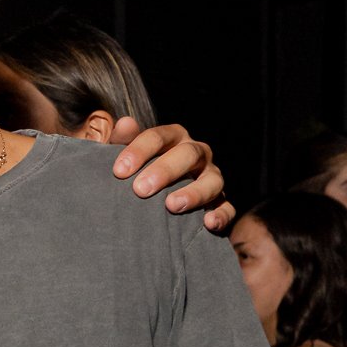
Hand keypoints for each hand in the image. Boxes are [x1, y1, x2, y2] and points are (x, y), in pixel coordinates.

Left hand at [111, 120, 234, 233]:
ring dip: (194, 192)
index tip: (119, 171)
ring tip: (172, 205)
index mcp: (174, 138)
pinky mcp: (221, 202)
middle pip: (188, 154)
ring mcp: (211, 177)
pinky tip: (208, 223)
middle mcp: (197, 154)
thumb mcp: (128, 157)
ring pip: (212, 180)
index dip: (139, 151)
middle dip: (165, 171)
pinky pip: (227, 207)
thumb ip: (122, 141)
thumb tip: (125, 124)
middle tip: (140, 190)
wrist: (155, 201)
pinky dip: (221, 214)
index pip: (159, 137)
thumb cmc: (138, 173)